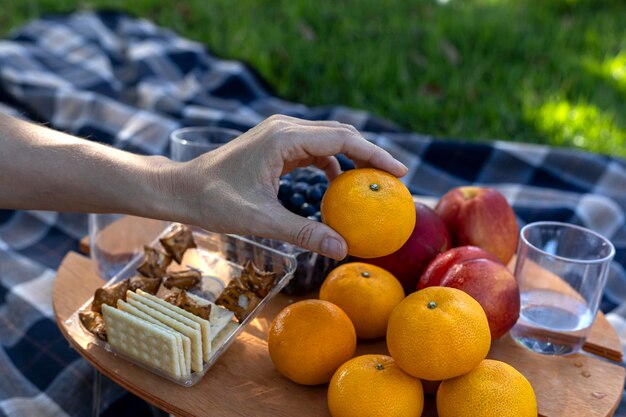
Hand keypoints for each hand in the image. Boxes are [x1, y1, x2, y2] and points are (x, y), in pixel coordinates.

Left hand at [162, 115, 407, 259]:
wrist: (180, 189)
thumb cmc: (214, 201)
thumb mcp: (261, 220)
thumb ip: (304, 233)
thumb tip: (342, 249)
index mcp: (284, 138)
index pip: (342, 139)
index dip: (374, 154)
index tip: (399, 173)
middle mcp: (285, 128)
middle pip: (340, 135)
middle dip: (368, 156)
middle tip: (393, 182)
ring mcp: (279, 135)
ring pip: (327, 142)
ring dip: (349, 160)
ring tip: (369, 187)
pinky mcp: (275, 145)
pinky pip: (312, 151)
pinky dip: (329, 166)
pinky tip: (335, 188)